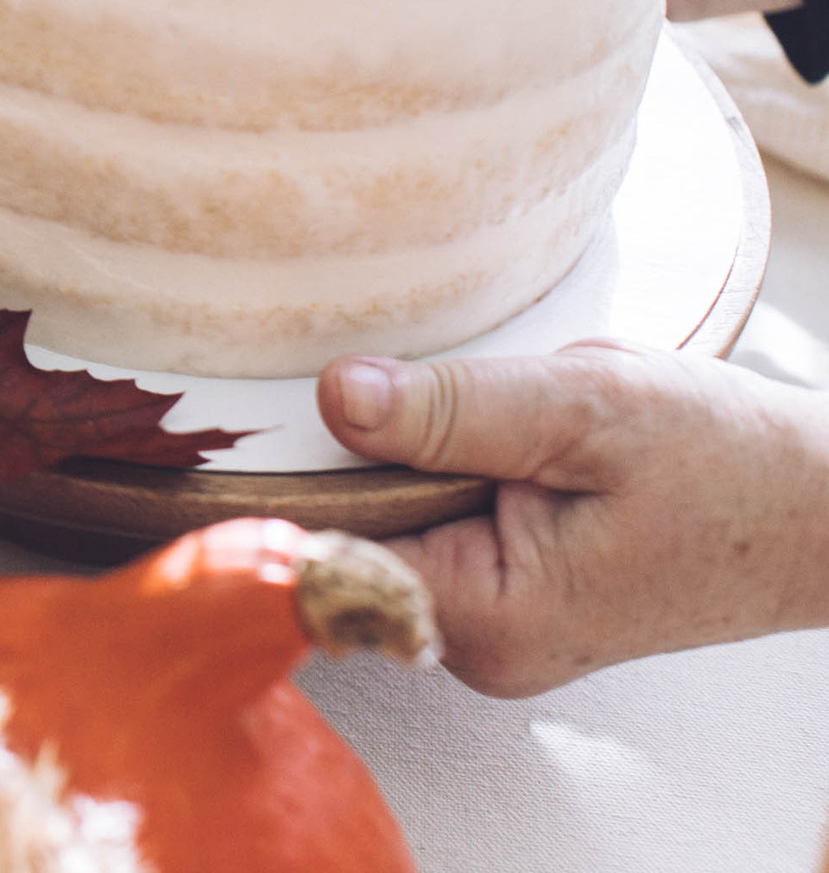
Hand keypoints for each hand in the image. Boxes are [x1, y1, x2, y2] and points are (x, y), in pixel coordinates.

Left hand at [317, 340, 828, 695]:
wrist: (816, 505)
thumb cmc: (726, 460)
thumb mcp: (587, 407)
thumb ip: (455, 408)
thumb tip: (336, 398)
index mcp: (491, 617)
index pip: (329, 560)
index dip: (287, 484)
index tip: (256, 419)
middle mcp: (477, 642)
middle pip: (347, 539)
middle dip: (354, 457)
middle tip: (397, 386)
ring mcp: (488, 627)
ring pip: (386, 526)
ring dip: (402, 460)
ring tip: (471, 413)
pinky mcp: (503, 597)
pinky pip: (427, 525)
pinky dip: (436, 471)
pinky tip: (483, 441)